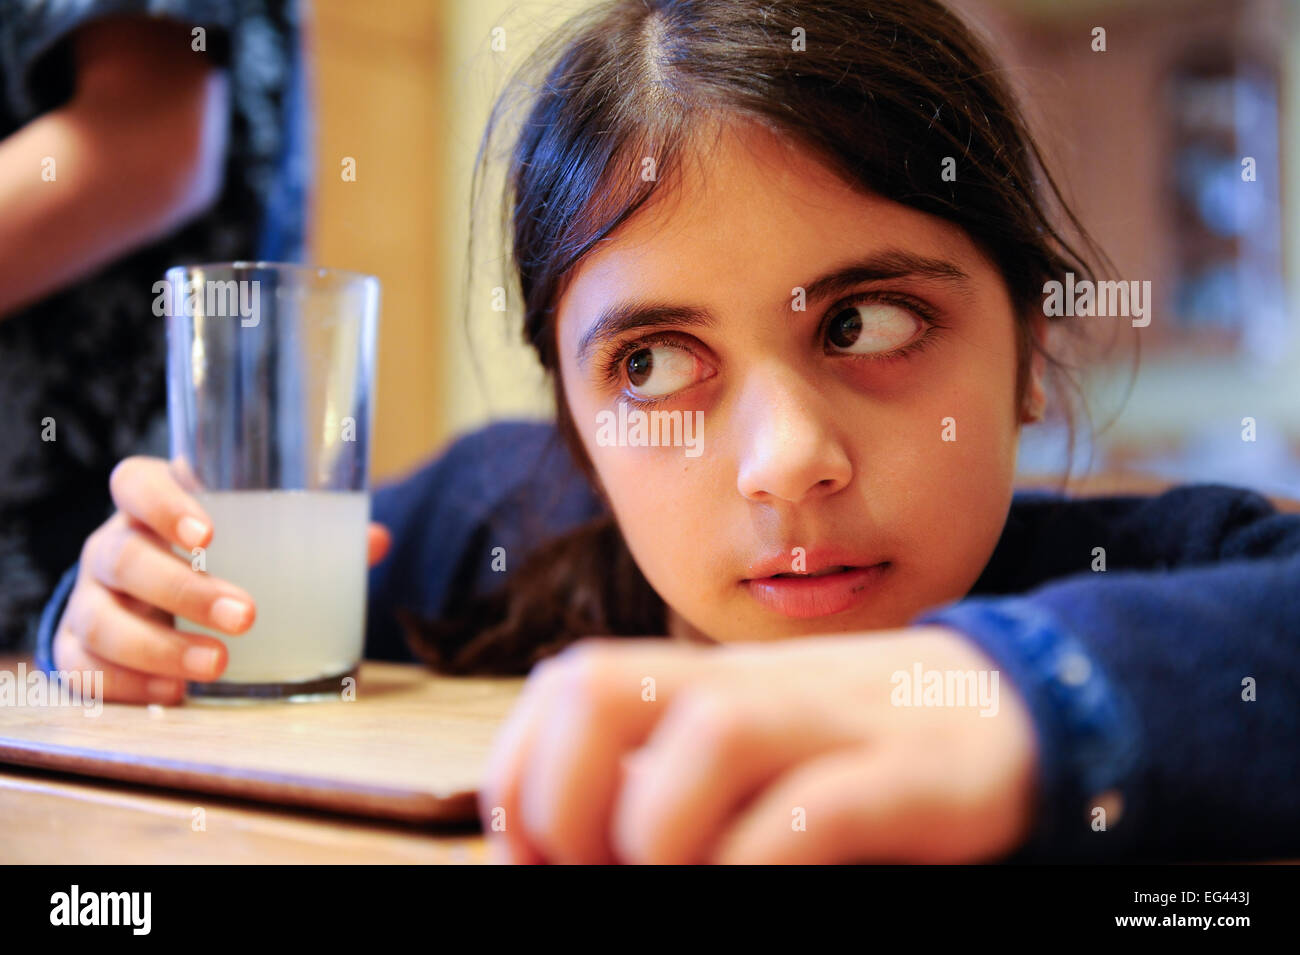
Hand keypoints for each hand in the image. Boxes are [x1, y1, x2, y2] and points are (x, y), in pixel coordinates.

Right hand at [52, 456, 390, 703]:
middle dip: (183, 590)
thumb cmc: (217, 554)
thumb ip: (311, 532)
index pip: (134, 483)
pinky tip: (172, 696)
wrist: (151, 596)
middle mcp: (110, 547)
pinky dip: (127, 685)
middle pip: (123, 558)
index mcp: (147, 504)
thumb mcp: (254, 535)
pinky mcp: (77, 649)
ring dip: (158, 647)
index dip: (163, 504)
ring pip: (100, 620)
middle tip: (246, 616)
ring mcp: (88, 600)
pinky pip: (82, 669)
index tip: (209, 531)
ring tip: (217, 666)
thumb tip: (375, 540)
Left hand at [479, 626, 1038, 863]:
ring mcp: (831, 722)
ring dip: (660, 835)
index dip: (521, 773)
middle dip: (563, 802)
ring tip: (676, 884)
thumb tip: (558, 847)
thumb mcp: (748, 757)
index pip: (570, 684)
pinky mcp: (908, 775)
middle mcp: (752, 686)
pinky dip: (762, 862)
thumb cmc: (855, 750)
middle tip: (595, 874)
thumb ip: (664, 784)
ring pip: (708, 738)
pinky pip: (819, 809)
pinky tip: (755, 891)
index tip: (533, 854)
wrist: (1013, 710)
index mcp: (705, 681)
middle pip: (600, 687)